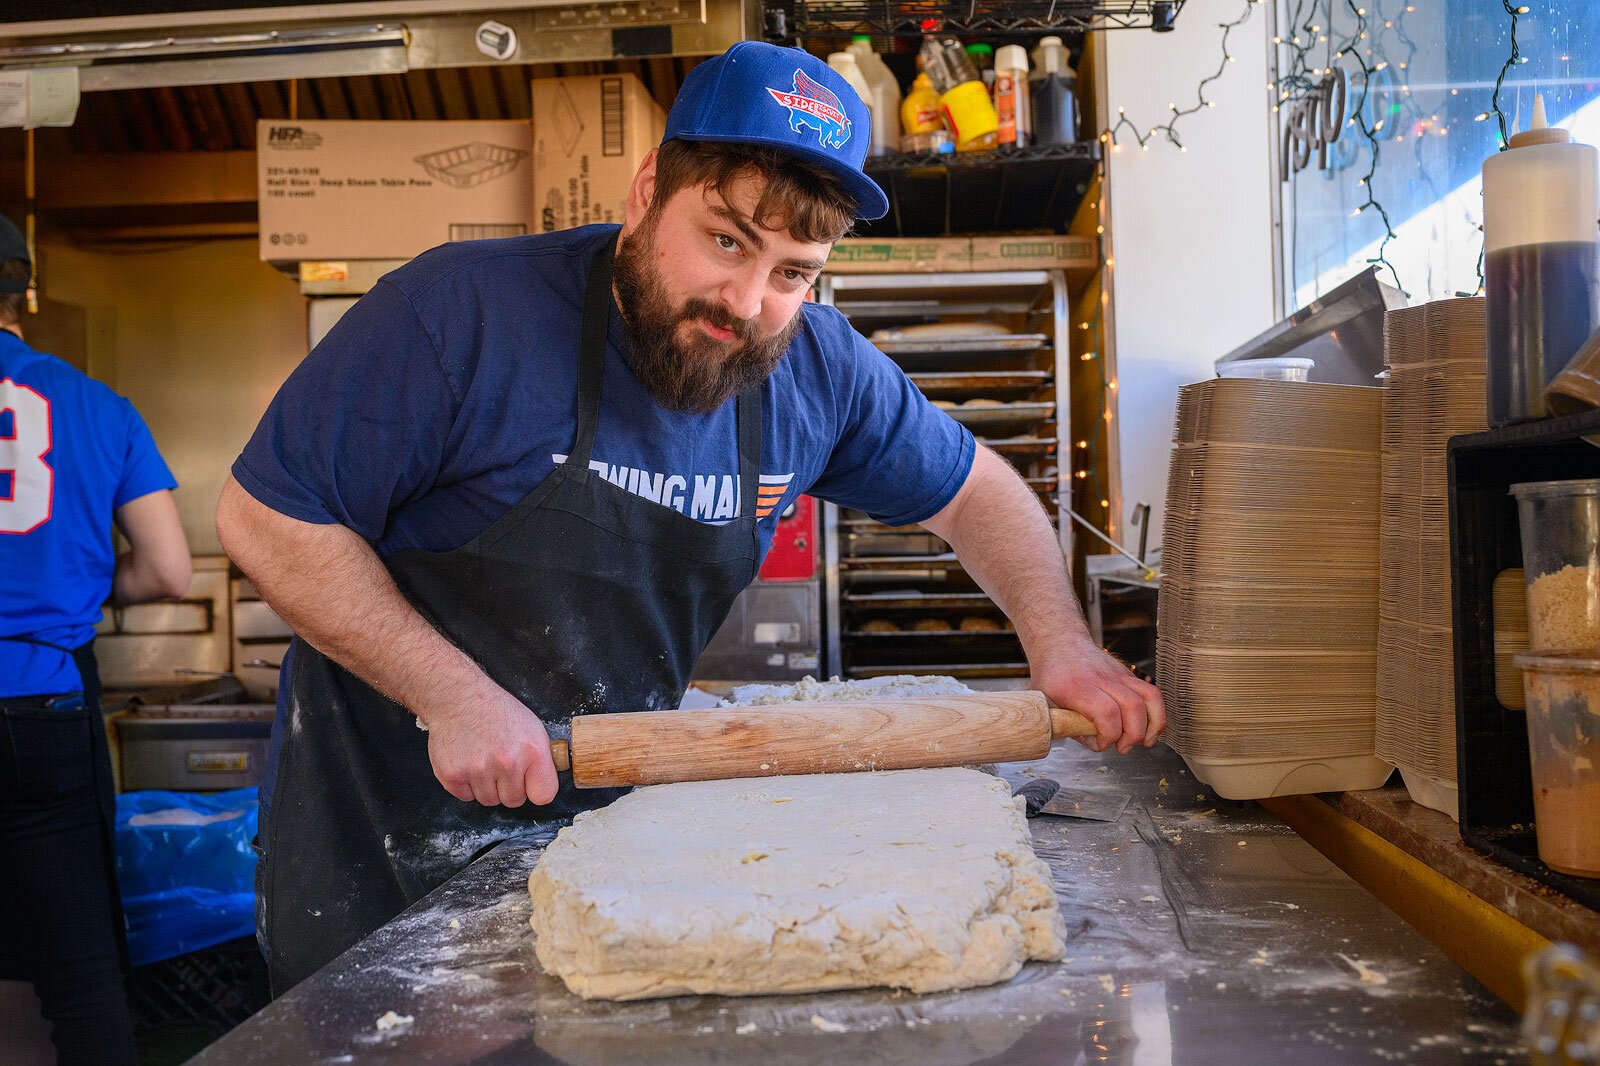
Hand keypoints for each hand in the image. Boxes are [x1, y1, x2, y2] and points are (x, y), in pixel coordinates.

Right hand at [418, 685, 559, 806]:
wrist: (459, 697)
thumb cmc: (496, 710)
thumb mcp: (532, 727)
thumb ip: (540, 759)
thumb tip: (545, 785)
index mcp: (532, 751)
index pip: (544, 795)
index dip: (535, 789)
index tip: (529, 782)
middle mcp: (507, 762)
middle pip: (514, 801)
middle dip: (508, 787)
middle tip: (500, 763)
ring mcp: (479, 770)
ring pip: (489, 800)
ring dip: (486, 786)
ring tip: (483, 759)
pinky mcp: (453, 775)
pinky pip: (466, 797)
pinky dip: (466, 784)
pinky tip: (467, 761)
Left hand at [1032, 639, 1165, 754]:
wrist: (1060, 644)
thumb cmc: (1051, 675)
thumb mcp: (1045, 702)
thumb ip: (1066, 725)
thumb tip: (1092, 743)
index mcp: (1078, 687)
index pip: (1106, 713)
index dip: (1108, 736)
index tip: (1101, 744)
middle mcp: (1102, 679)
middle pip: (1132, 707)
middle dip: (1133, 735)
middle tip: (1122, 748)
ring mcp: (1118, 675)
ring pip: (1149, 697)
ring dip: (1153, 725)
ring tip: (1145, 742)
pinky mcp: (1128, 675)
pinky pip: (1152, 693)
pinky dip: (1157, 714)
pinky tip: (1149, 729)